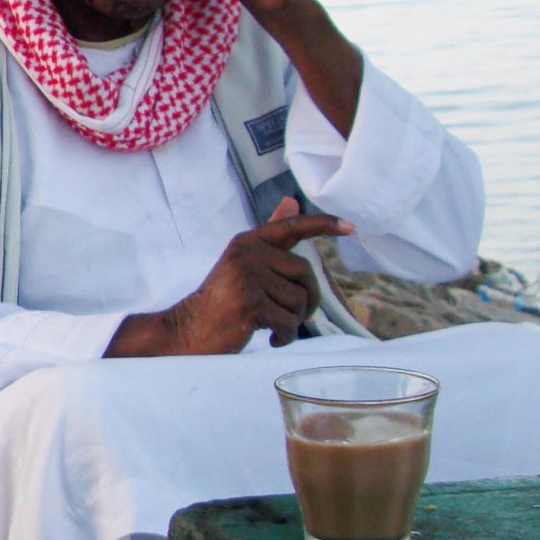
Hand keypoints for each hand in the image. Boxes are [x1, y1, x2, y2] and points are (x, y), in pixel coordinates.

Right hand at [124, 197, 352, 354]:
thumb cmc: (221, 300)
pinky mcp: (250, 304)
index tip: (351, 227)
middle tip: (291, 315)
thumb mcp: (244, 263)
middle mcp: (247, 254)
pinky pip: (289, 322)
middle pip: (305, 273)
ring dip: (292, 322)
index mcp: (247, 242)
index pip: (292, 227)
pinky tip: (270, 338)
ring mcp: (247, 278)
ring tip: (271, 325)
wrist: (187, 331)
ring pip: (299, 301)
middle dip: (307, 300)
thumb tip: (292, 201)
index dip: (323, 224)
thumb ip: (270, 236)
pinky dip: (285, 337)